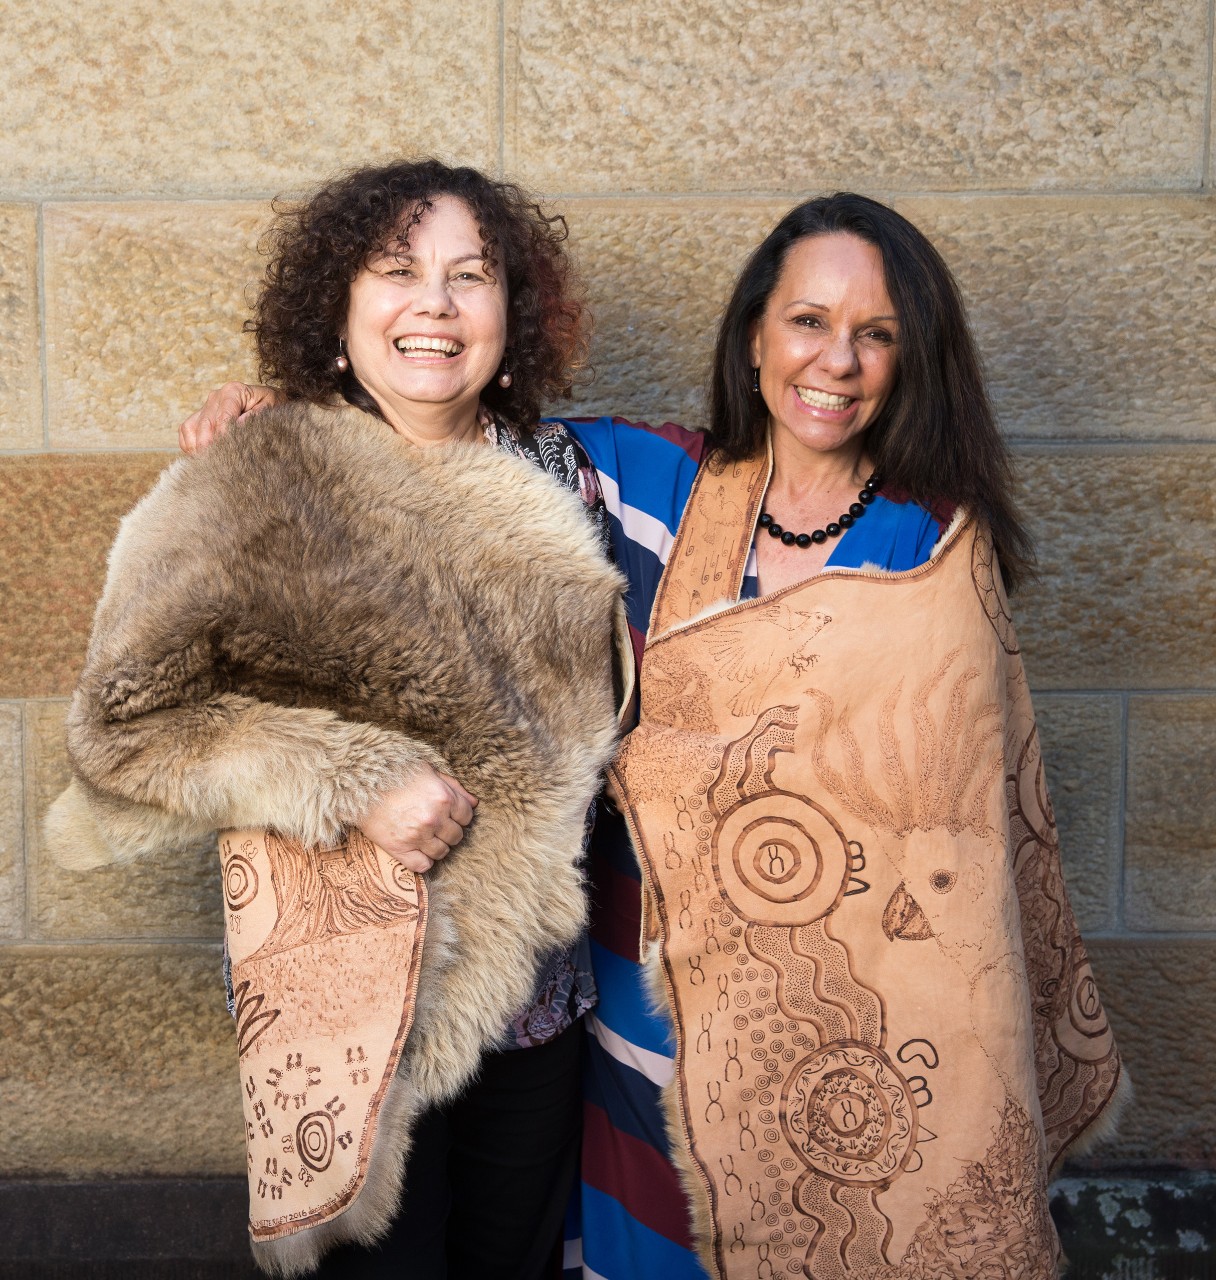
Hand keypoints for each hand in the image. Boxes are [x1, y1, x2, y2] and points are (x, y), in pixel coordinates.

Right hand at [178, 382, 284, 455]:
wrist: (266, 400)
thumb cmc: (271, 404)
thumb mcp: (271, 407)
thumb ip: (256, 416)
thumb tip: (238, 426)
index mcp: (233, 391)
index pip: (223, 418)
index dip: (224, 438)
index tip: (229, 454)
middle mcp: (215, 397)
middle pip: (205, 425)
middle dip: (210, 447)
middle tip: (219, 467)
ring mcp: (205, 406)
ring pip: (191, 429)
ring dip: (197, 448)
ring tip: (211, 464)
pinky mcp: (199, 416)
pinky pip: (186, 432)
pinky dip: (190, 446)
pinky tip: (204, 458)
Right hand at [356, 767, 477, 873]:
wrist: (360, 782)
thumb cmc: (395, 773)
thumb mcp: (429, 771)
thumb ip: (454, 787)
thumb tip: (474, 803)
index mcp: (444, 798)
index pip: (467, 817)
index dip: (459, 817)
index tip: (449, 816)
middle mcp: (434, 818)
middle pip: (456, 836)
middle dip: (449, 831)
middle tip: (436, 826)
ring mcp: (417, 835)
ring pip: (442, 852)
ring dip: (437, 846)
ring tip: (426, 837)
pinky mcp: (399, 848)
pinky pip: (423, 866)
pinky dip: (424, 861)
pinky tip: (418, 851)